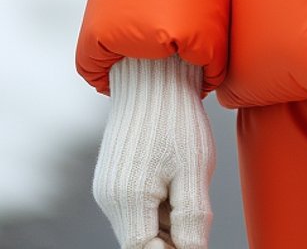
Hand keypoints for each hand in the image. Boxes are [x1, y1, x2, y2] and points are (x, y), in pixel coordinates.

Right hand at [93, 55, 214, 248]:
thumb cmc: (176, 117)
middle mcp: (110, 197)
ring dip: (166, 219)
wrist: (153, 75)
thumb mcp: (194, 167)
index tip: (193, 240)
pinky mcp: (113, 176)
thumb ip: (191, 217)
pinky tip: (175, 176)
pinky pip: (137, 205)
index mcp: (128, 199)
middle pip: (142, 240)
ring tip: (187, 182)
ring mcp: (108, 187)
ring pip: (141, 223)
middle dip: (171, 237)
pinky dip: (158, 202)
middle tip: (197, 212)